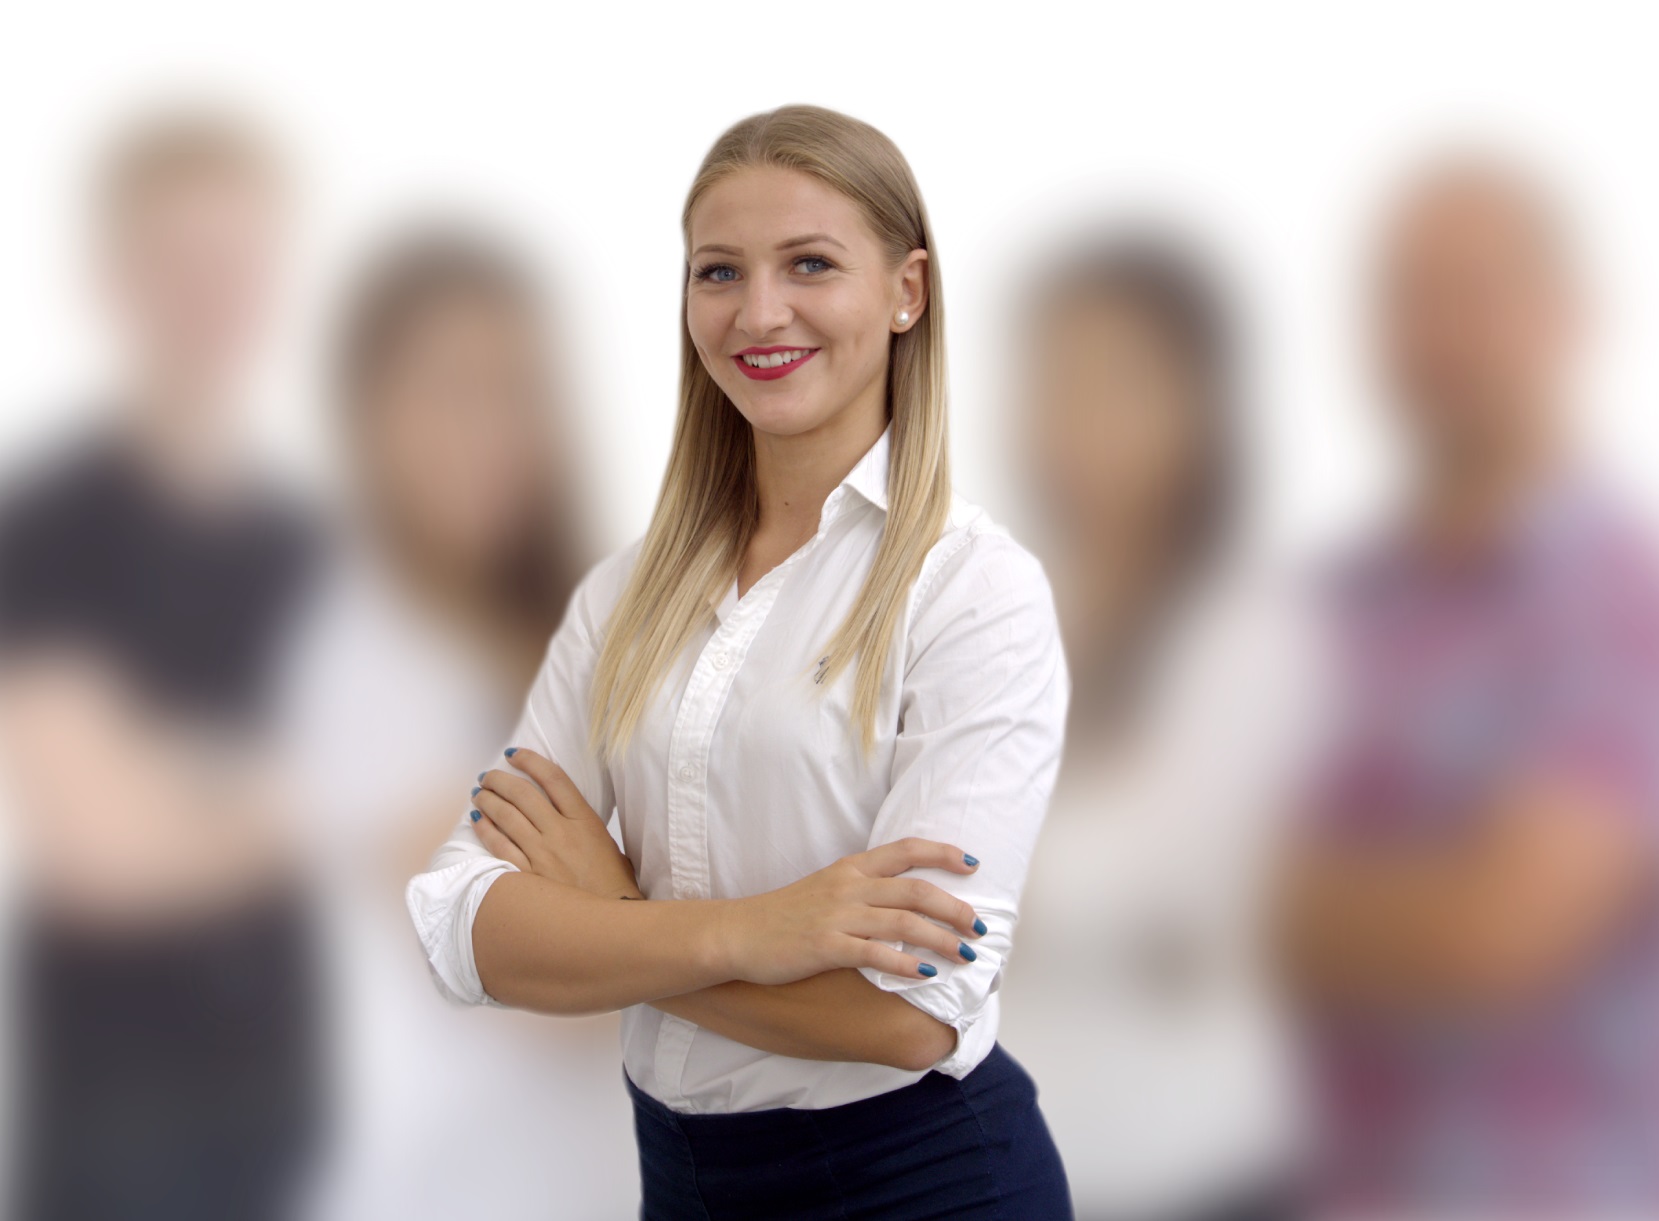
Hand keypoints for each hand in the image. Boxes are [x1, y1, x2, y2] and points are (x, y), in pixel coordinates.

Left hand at [471, 749, 641, 899]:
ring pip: (507, 816)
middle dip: (500, 779)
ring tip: (479, 793)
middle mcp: (561, 833)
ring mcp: (543, 855)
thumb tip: (569, 814)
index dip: (531, 761)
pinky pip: (499, 846)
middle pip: (523, 794)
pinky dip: (486, 829)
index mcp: (585, 822)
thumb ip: (586, 826)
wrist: (609, 924)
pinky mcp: (528, 877)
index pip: (554, 779)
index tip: (515, 753)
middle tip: (488, 775)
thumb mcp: (608, 846)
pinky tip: (478, 819)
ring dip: (489, 800)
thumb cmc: (613, 887)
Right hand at [715, 838, 988, 984]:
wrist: (736, 934)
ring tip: (966, 954)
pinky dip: (906, 963)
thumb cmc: (783, 916)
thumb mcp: (826, 889)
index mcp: (851, 868)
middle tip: (980, 926)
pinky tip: (927, 974)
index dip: (943, 854)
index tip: (973, 864)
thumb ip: (863, 890)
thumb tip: (904, 903)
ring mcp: (837, 916)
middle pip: (916, 889)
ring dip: (942, 938)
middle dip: (955, 907)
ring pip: (904, 922)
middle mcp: (849, 887)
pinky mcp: (825, 947)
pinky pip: (875, 954)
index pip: (906, 850)